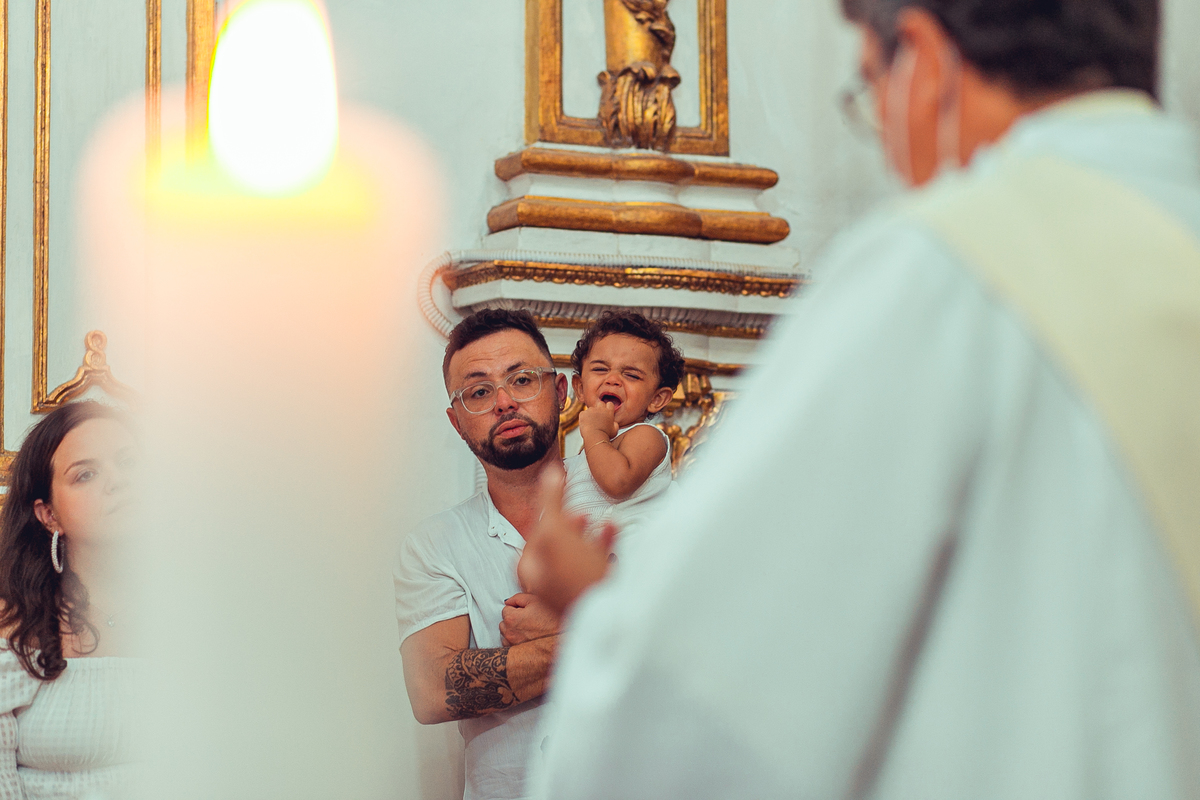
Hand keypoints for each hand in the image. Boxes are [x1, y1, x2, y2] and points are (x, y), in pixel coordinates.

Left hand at [499, 593, 560, 646]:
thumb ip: (517, 598)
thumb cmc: (550, 619)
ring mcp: (512, 644)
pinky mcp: (516, 652)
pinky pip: (508, 643)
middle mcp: (509, 633)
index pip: (506, 609)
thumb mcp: (535, 600)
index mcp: (512, 619)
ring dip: (513, 629)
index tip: (527, 611)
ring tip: (528, 628)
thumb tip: (508, 601)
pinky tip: (526, 636)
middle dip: (513, 618)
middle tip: (528, 619)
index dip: (517, 608)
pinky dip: (514, 639)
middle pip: (504, 621)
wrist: (560, 637)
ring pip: (506, 632)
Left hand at [517, 469, 618, 613]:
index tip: (556, 487)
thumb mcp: (555, 532)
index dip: (545, 506)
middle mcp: (546, 580)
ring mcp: (569, 586)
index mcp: (530, 568)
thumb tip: (548, 474)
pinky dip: (601, 542)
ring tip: (591, 516)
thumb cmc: (575, 578)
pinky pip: (595, 560)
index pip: (534, 529)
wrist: (609, 611)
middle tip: (572, 506)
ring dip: (583, 529)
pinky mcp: (592, 588)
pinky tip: (609, 528)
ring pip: (574, 550)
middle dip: (564, 520)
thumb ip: (549, 502)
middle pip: (553, 541)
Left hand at [578, 402, 618, 441]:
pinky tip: (586, 425)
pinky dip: (584, 418)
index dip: (608, 408)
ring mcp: (591, 410)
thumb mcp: (614, 431)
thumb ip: (615, 424)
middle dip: (599, 408)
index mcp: (609, 412)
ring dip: (591, 414)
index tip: (606, 413)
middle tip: (598, 417)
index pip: (609, 404)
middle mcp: (600, 409)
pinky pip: (583, 413)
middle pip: (600, 403)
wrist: (594, 437)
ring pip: (591, 409)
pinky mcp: (583, 413)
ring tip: (591, 423)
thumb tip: (614, 422)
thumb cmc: (605, 435)